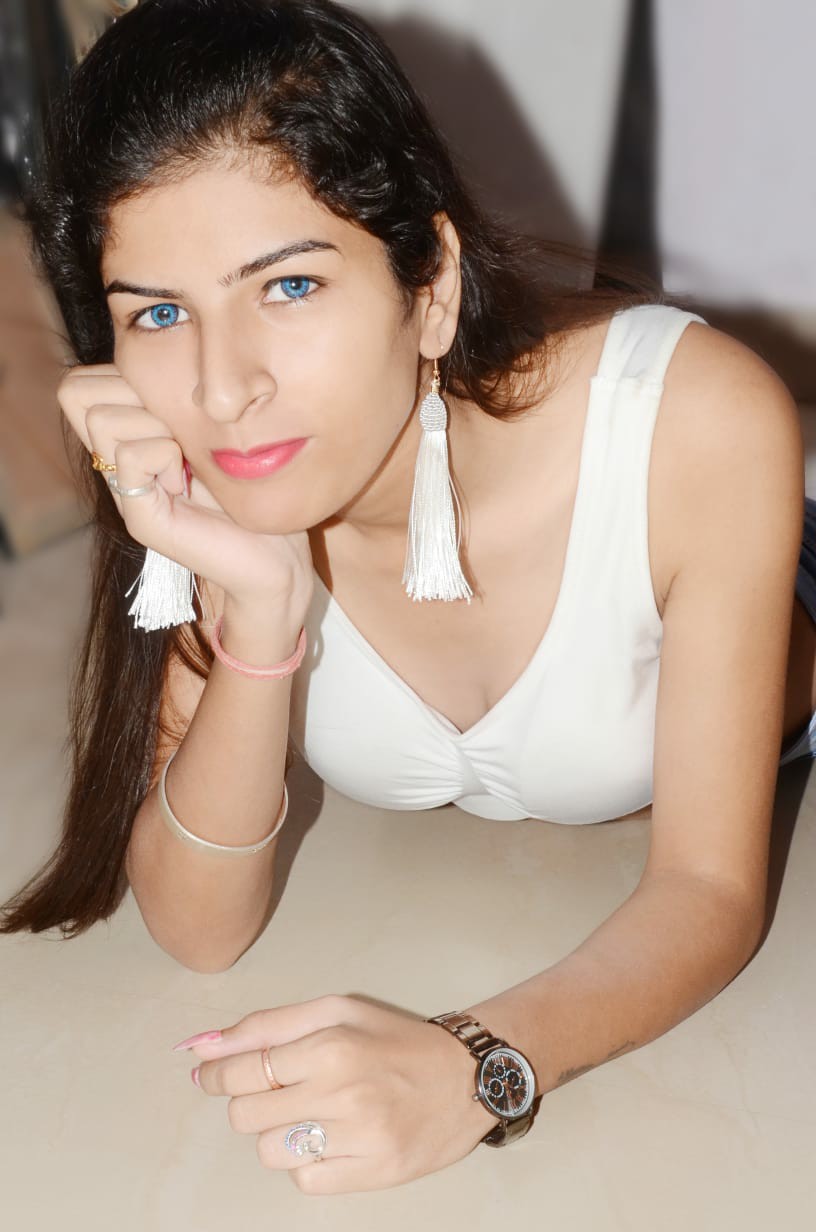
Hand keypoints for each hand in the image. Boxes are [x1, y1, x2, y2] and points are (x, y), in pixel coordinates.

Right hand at [58, 362, 313, 609]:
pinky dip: (164, 455)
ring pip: (102, 419)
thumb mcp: (210, 427)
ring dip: (154, 424)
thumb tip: (151, 353)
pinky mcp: (141, 519)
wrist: (277, 557)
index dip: (117, 376)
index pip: (78, 384)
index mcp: (129, 439)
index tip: (170, 405)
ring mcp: (124, 493)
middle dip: (132, 393)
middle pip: (77, 392)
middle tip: (176, 429)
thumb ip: (175, 399)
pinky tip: (186, 481)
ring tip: (184, 457)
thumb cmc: (254, 488)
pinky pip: (130, 457)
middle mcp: (116, 465)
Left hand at [175, 994, 498, 1194]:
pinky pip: (306, 1180)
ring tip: (310, 1114)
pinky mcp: (374, 1174)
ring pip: (271, 1152)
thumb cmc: (396, 1038)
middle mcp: (343, 1091)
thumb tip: (201, 1046)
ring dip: (278, 1134)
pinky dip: (309, 1162)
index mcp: (331, 1044)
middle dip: (249, 1103)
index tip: (212, 1075)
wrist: (467, 1075)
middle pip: (247, 1115)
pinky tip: (333, 1138)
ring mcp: (360, 1137)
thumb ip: (268, 1026)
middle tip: (275, 1092)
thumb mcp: (337, 1011)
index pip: (242, 1069)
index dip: (218, 1074)